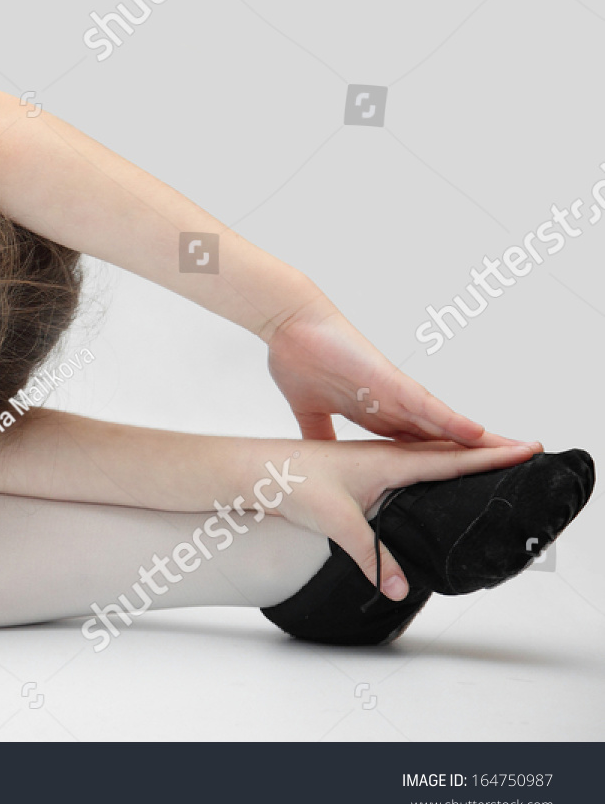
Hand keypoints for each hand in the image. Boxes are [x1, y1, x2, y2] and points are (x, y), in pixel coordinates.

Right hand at [264, 295, 534, 448]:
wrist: (288, 325)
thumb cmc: (297, 357)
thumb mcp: (308, 412)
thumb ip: (320, 434)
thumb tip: (320, 456)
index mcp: (373, 416)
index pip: (418, 446)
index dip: (443, 462)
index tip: (467, 479)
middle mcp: (390, 407)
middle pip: (442, 437)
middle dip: (476, 453)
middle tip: (514, 466)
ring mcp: (392, 394)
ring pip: (445, 423)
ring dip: (479, 440)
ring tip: (514, 453)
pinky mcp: (388, 381)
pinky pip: (426, 405)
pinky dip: (450, 420)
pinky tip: (477, 434)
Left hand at [269, 438, 540, 597]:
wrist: (253, 468)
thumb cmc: (291, 482)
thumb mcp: (337, 521)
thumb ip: (373, 555)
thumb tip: (402, 587)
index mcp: (390, 460)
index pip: (453, 459)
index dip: (492, 455)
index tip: (528, 448)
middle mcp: (384, 455)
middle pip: (445, 453)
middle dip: (484, 453)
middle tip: (521, 451)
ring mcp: (369, 459)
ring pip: (423, 456)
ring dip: (456, 457)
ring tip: (485, 462)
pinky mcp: (354, 468)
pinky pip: (401, 463)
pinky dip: (424, 465)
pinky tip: (421, 478)